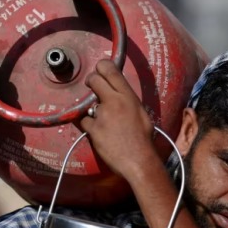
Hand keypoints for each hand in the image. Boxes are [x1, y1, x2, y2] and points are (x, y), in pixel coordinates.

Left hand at [80, 60, 159, 179]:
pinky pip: (84, 121)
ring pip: (87, 103)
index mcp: (129, 97)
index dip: (101, 66)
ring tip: (103, 122)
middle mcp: (114, 102)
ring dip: (91, 110)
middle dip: (91, 81)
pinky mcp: (93, 129)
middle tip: (91, 87)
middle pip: (95, 79)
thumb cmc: (143, 139)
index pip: (111, 71)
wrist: (138, 160)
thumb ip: (128, 101)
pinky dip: (88, 126)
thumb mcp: (141, 113)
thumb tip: (119, 94)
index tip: (99, 70)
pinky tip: (98, 133)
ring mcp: (102, 115)